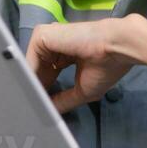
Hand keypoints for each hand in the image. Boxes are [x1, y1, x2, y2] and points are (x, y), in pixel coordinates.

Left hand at [27, 17, 141, 110]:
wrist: (117, 47)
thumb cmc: (107, 65)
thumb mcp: (83, 90)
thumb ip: (64, 100)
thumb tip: (49, 112)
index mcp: (65, 53)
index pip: (47, 73)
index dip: (43, 89)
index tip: (39, 107)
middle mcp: (55, 44)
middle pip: (37, 69)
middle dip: (35, 89)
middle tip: (31, 109)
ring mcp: (48, 38)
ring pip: (31, 65)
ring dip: (30, 84)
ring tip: (30, 104)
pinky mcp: (41, 34)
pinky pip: (29, 59)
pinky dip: (29, 77)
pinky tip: (32, 92)